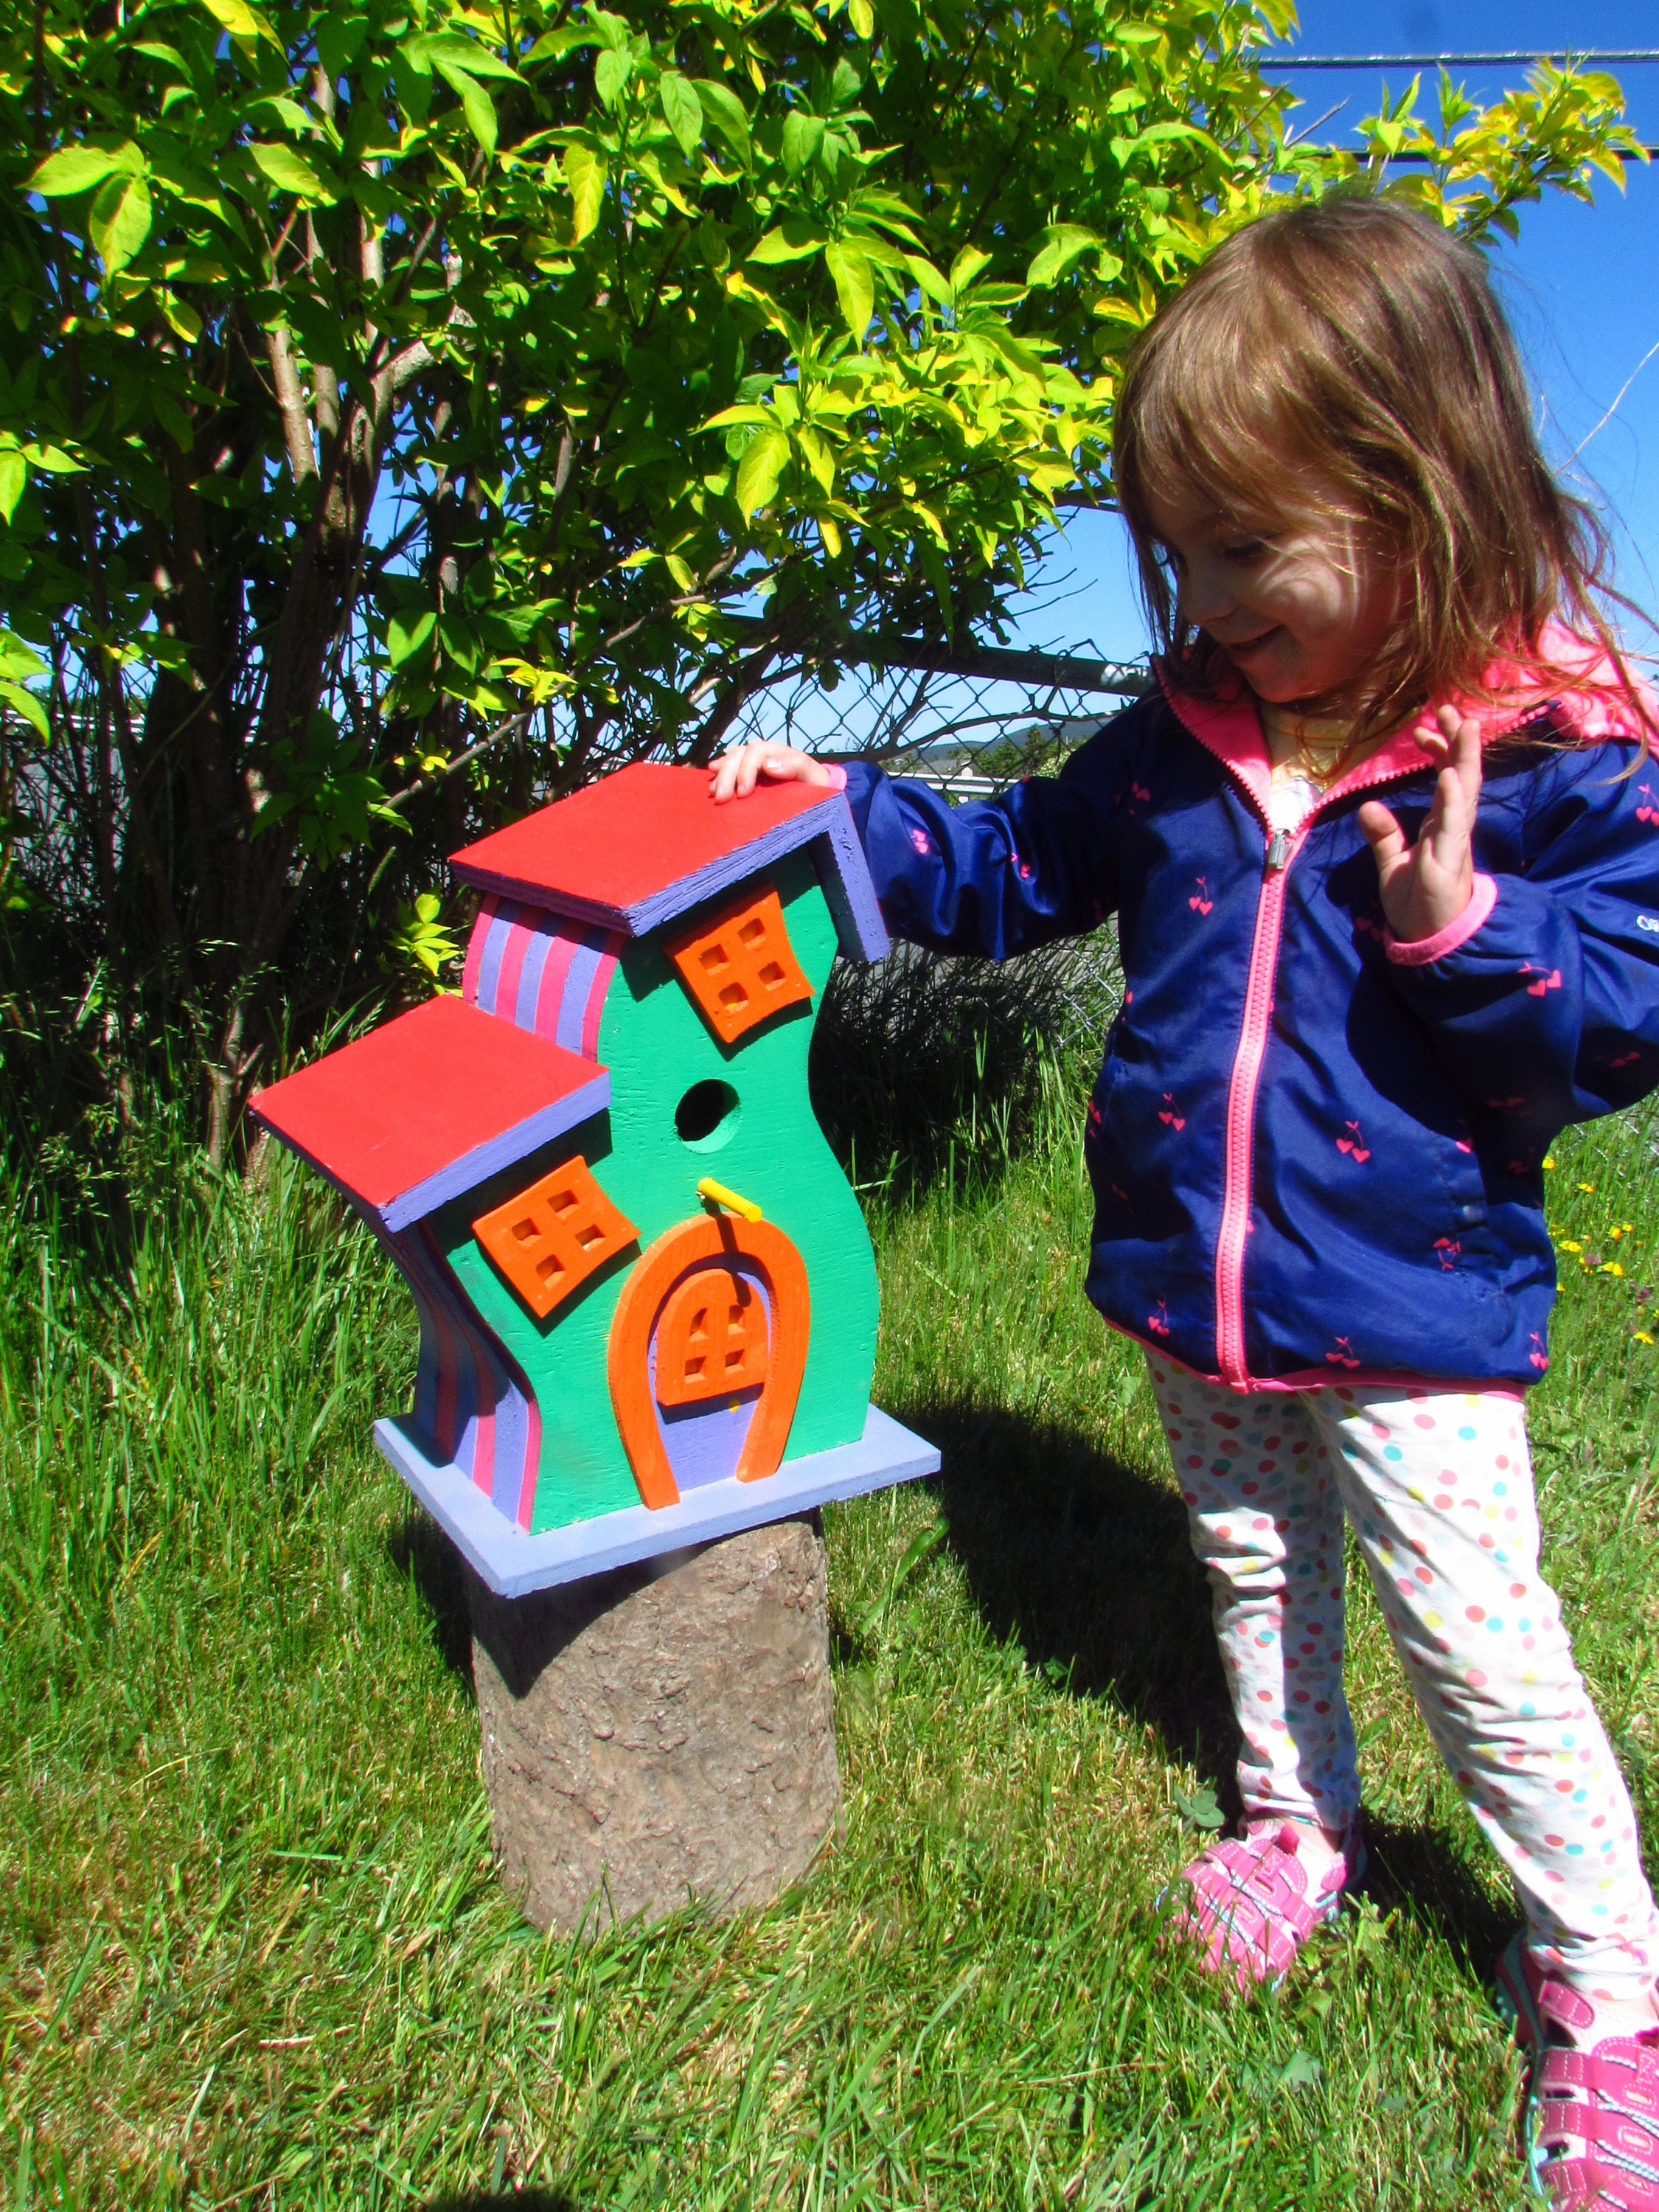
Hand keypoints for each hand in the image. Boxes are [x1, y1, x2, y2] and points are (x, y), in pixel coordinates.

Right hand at [709, 741, 836, 802]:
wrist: (818, 791)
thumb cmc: (816, 786)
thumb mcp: (814, 776)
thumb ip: (797, 766)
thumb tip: (768, 764)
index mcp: (779, 753)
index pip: (757, 752)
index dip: (746, 769)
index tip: (742, 793)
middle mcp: (765, 754)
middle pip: (740, 754)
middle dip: (728, 774)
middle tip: (722, 797)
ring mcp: (755, 762)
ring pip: (732, 758)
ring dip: (721, 774)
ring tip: (714, 793)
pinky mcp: (748, 772)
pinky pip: (730, 765)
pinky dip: (719, 770)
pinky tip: (711, 777)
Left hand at [1357, 705, 1482, 942]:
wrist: (1428, 939)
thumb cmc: (1416, 902)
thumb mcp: (1393, 863)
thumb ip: (1383, 835)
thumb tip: (1368, 805)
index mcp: (1440, 825)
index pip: (1446, 778)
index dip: (1439, 750)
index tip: (1423, 726)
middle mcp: (1452, 827)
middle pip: (1462, 775)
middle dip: (1458, 741)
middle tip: (1449, 706)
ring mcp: (1455, 841)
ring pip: (1466, 791)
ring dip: (1465, 757)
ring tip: (1464, 724)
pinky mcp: (1450, 859)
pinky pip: (1454, 824)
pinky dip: (1453, 798)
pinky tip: (1451, 774)